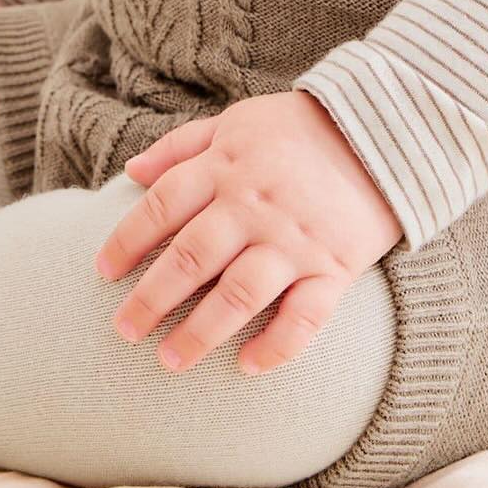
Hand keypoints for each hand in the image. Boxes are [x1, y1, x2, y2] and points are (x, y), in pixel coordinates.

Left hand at [93, 89, 402, 376]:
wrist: (385, 129)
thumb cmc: (300, 127)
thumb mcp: (237, 121)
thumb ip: (183, 145)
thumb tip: (132, 173)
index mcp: (227, 165)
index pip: (164, 204)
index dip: (128, 239)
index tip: (103, 271)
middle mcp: (255, 205)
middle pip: (191, 257)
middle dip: (151, 298)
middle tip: (124, 331)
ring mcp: (295, 239)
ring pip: (238, 294)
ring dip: (200, 332)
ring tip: (168, 361)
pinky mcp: (334, 267)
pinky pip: (304, 317)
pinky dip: (276, 346)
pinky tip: (247, 366)